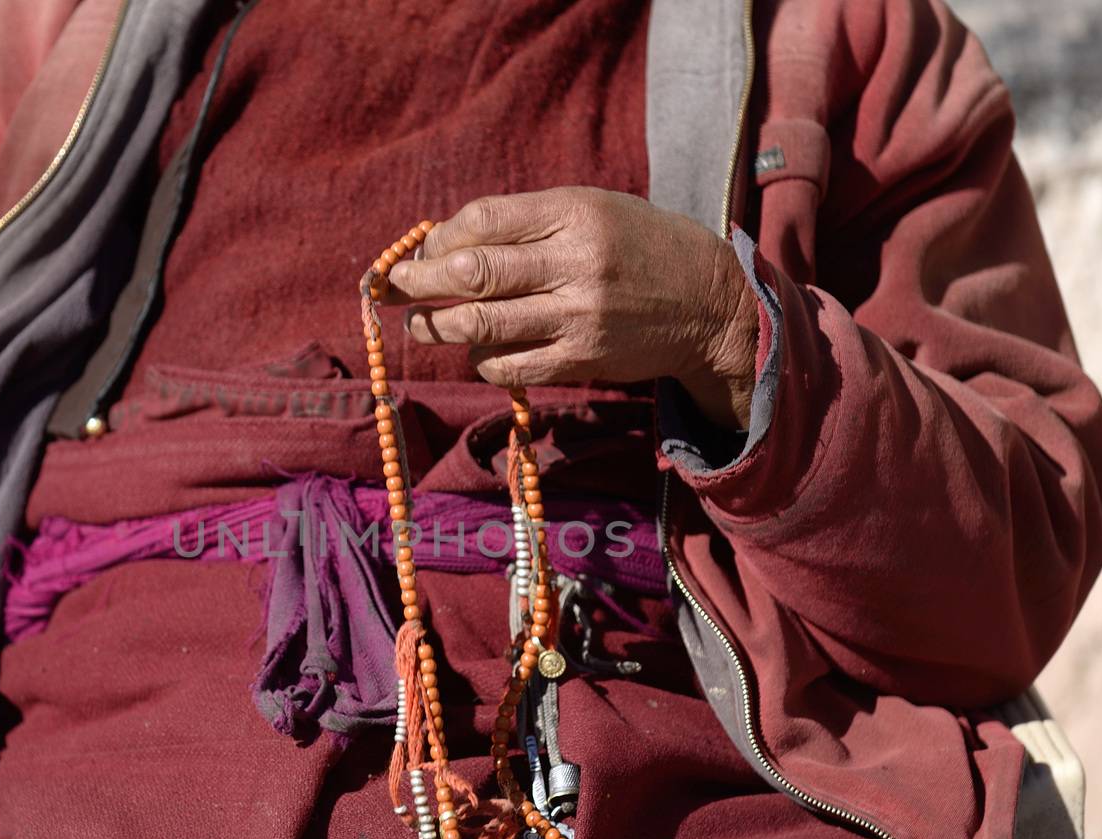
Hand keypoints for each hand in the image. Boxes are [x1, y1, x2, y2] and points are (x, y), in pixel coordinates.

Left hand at [385, 186, 758, 428]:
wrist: (707, 302)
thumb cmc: (636, 247)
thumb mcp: (591, 210)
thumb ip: (525, 222)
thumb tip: (444, 243)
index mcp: (574, 213)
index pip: (482, 222)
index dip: (439, 238)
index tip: (423, 249)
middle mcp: (574, 263)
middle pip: (472, 274)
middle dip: (419, 282)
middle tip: (393, 287)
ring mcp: (577, 317)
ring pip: (481, 325)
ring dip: (436, 326)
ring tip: (418, 324)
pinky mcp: (580, 360)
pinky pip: (508, 365)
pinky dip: (480, 358)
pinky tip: (475, 349)